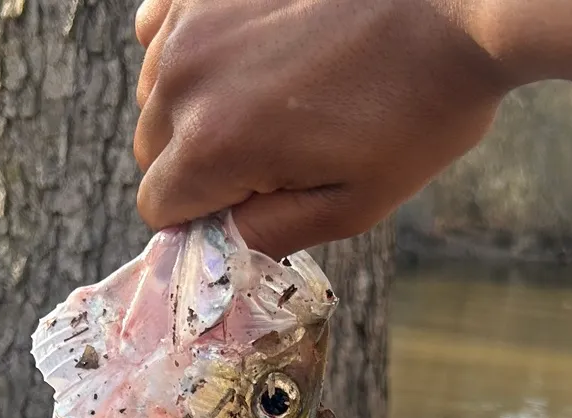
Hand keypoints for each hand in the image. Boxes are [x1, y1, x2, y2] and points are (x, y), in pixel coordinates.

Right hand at [134, 0, 510, 257]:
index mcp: (215, 145)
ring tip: (275, 95)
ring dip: (199, 103)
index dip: (201, 216)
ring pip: (159, 86)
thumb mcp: (354, 206)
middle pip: (152, 146)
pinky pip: (166, 25)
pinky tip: (251, 50)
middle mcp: (185, 75)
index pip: (159, 206)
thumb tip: (221, 241)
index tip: (250, 203)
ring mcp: (193, 14)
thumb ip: (272, 233)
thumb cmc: (418, 108)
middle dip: (199, 162)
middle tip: (275, 151)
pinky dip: (195, 46)